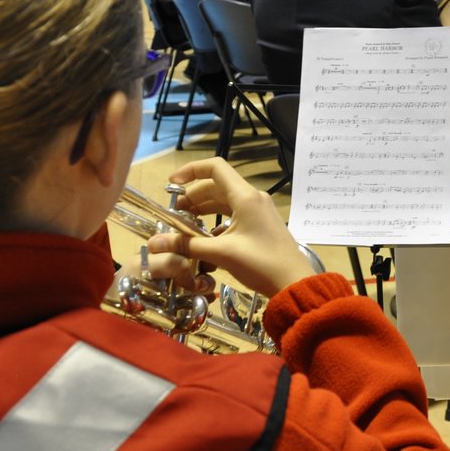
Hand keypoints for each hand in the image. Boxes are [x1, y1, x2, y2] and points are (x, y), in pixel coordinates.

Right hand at [144, 157, 315, 297]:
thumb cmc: (261, 263)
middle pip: (216, 187)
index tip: (172, 183)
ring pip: (224, 203)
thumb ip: (188, 245)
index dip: (191, 170)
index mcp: (245, 197)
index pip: (215, 168)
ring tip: (184, 226)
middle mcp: (253, 199)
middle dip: (193, 197)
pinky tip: (204, 239)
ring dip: (203, 211)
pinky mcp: (260, 225)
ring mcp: (258, 212)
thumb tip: (156, 243)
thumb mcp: (221, 253)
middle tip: (174, 214)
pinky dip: (216, 223)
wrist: (293, 282)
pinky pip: (233, 216)